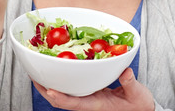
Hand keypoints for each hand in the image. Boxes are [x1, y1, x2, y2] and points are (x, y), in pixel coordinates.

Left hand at [32, 68, 154, 110]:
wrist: (142, 110)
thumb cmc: (139, 105)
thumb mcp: (137, 94)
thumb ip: (129, 83)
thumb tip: (125, 71)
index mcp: (96, 105)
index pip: (74, 104)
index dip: (60, 98)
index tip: (49, 90)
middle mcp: (88, 103)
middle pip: (60, 100)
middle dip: (45, 89)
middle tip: (32, 74)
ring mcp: (87, 98)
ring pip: (62, 94)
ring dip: (49, 84)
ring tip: (37, 70)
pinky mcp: (89, 92)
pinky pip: (71, 87)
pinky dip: (61, 79)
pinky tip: (56, 68)